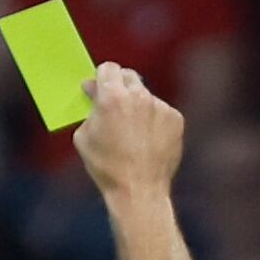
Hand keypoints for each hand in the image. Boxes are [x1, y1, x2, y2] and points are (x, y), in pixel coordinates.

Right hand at [73, 63, 184, 199]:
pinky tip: (148, 140)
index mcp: (112, 96)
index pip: (108, 68)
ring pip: (146, 96)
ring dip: (138, 106)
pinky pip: (162, 112)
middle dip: (120, 86)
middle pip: (129, 76)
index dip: (102, 78)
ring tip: (133, 132)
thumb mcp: (83, 136)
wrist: (139, 191)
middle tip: (116, 104)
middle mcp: (138, 96)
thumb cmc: (106, 167)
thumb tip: (93, 94)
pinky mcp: (176, 119)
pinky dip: (155, 121)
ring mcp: (160, 107)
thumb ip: (89, 109)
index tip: (100, 87)